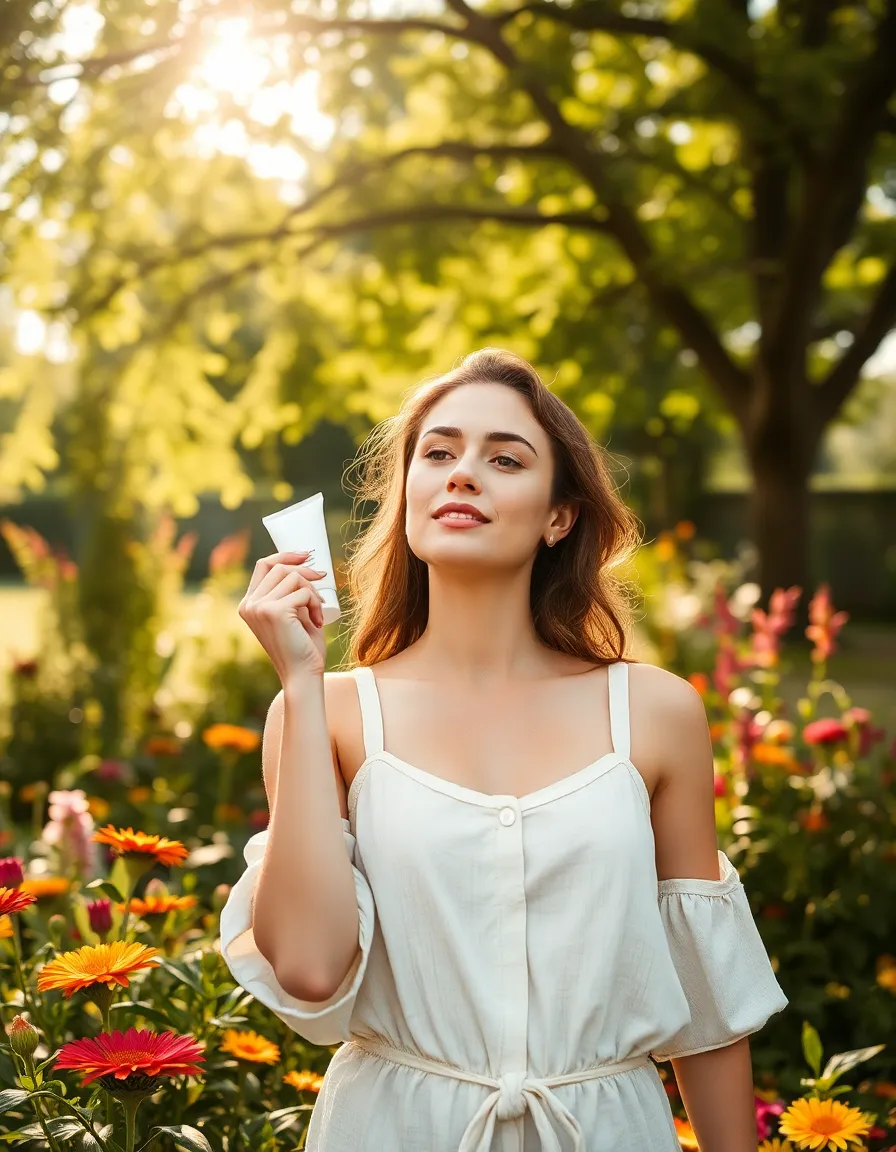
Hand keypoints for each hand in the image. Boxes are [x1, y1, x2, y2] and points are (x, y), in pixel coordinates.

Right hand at [238, 551, 328, 681]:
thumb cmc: (302, 648)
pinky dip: (316, 603)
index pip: (264, 565)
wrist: (302, 674)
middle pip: (280, 568)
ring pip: (293, 577)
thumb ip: (291, 594)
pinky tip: (317, 621)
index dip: (285, 555)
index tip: (307, 555)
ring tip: (318, 611)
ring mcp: (259, 607)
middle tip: (324, 580)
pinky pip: (303, 592)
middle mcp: (249, 604)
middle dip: (306, 572)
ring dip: (313, 591)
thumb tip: (305, 565)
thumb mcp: (293, 615)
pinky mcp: (274, 611)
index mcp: (249, 604)